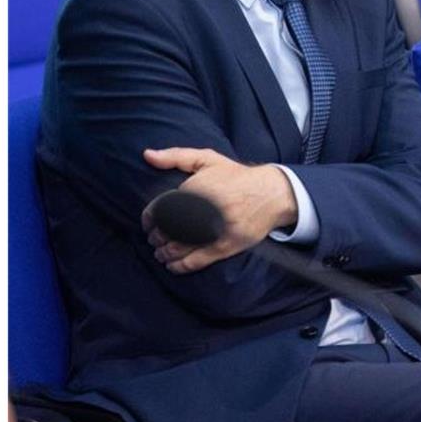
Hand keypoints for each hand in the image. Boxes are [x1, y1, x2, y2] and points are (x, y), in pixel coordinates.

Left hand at [140, 147, 296, 273]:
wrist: (272, 193)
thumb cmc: (237, 176)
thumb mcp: (208, 159)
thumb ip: (176, 156)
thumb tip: (148, 155)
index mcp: (198, 188)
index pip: (162, 208)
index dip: (149, 218)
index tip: (148, 222)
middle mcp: (205, 210)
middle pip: (168, 231)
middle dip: (156, 237)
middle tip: (154, 238)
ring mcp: (216, 231)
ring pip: (179, 249)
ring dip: (164, 253)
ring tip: (161, 252)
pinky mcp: (226, 246)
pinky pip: (197, 261)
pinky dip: (180, 266)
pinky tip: (173, 265)